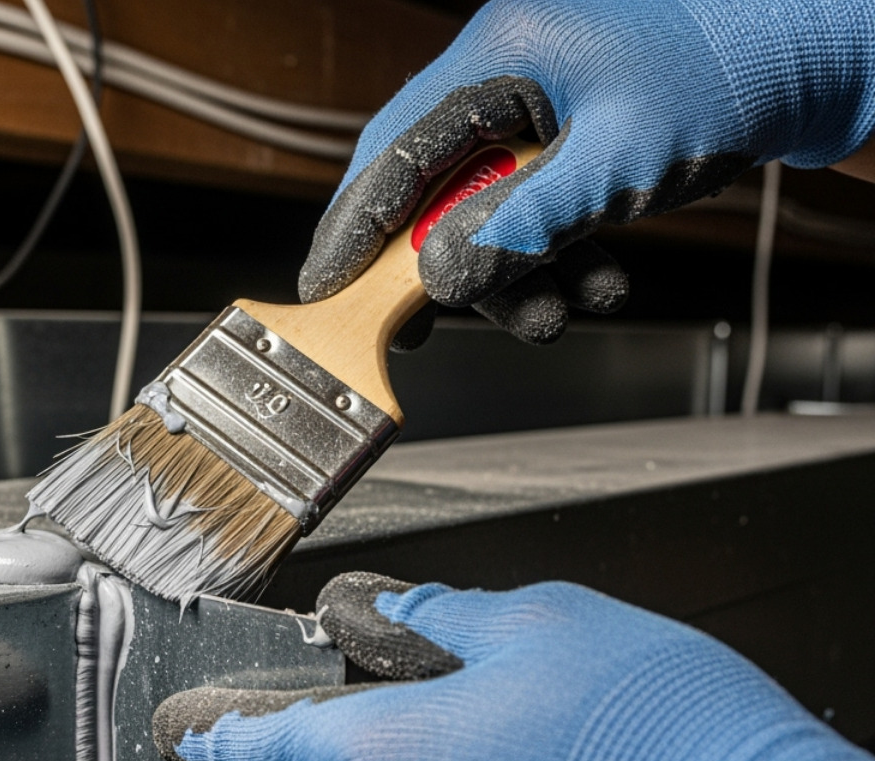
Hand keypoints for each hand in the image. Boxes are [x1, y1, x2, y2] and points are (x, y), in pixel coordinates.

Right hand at [301, 0, 874, 344]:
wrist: (816, 55)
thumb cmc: (729, 73)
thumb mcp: (617, 162)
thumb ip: (522, 224)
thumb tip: (439, 278)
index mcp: (501, 57)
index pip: (395, 149)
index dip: (354, 226)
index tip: (326, 289)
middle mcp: (508, 76)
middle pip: (432, 186)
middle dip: (448, 264)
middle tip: (450, 321)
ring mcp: (539, 108)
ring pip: (484, 209)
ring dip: (516, 273)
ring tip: (562, 312)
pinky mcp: (568, 138)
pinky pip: (531, 208)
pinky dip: (552, 256)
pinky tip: (592, 282)